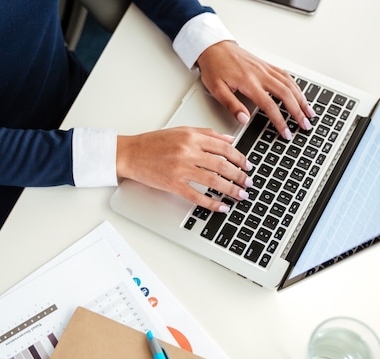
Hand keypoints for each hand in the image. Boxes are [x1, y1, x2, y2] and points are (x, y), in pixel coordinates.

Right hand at [116, 127, 253, 211]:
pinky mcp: (173, 184)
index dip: (240, 157)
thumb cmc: (153, 143)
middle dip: (239, 175)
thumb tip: (229, 140)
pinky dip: (211, 203)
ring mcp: (181, 169)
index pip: (223, 147)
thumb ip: (207, 134)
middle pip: (222, 164)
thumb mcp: (182, 131)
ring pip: (213, 180)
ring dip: (231, 189)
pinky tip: (221, 207)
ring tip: (241, 195)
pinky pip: (197, 196)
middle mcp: (188, 151)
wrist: (131, 153)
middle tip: (249, 182)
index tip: (248, 165)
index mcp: (192, 137)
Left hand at [196, 41, 315, 139]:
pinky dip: (296, 86)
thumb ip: (232, 105)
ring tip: (309, 112)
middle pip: (286, 94)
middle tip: (305, 125)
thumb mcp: (216, 89)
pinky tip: (301, 95)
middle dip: (298, 111)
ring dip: (302, 99)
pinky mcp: (267, 65)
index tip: (286, 132)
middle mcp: (261, 74)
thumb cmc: (214, 67)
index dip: (280, 121)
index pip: (269, 105)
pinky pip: (286, 76)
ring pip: (290, 84)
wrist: (214, 47)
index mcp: (249, 82)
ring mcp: (266, 69)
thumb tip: (244, 119)